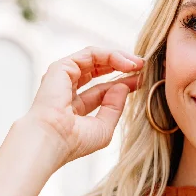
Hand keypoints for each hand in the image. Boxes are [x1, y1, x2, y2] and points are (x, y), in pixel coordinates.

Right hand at [24, 46, 144, 166]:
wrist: (53, 140)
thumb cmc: (74, 141)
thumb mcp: (103, 128)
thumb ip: (114, 108)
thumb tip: (123, 86)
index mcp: (75, 107)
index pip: (102, 90)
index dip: (123, 84)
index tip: (141, 81)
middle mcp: (67, 89)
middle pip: (98, 70)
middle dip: (121, 66)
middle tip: (142, 66)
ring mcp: (63, 77)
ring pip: (95, 58)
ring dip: (119, 58)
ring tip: (138, 63)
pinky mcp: (62, 67)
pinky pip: (91, 54)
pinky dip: (110, 56)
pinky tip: (127, 64)